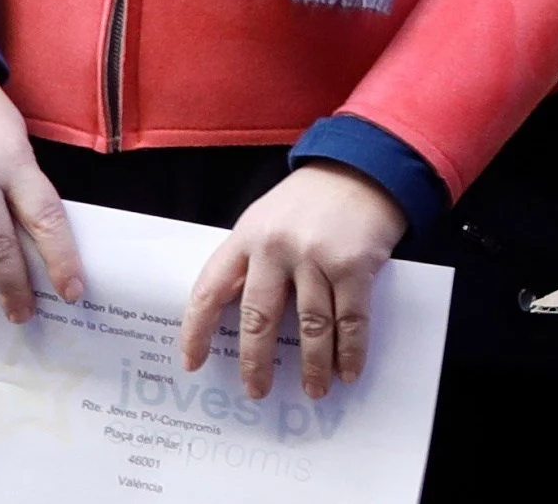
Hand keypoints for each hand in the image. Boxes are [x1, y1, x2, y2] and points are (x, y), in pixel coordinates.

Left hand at [182, 164, 407, 400]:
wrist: (366, 166)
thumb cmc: (313, 198)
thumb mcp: (267, 219)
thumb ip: (252, 260)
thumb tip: (244, 319)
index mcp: (247, 236)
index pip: (210, 290)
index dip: (196, 330)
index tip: (192, 362)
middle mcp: (276, 247)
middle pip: (259, 318)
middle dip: (256, 361)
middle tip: (257, 390)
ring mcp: (317, 256)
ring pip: (310, 325)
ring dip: (312, 365)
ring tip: (313, 390)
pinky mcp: (355, 264)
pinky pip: (350, 318)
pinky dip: (350, 350)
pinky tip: (348, 370)